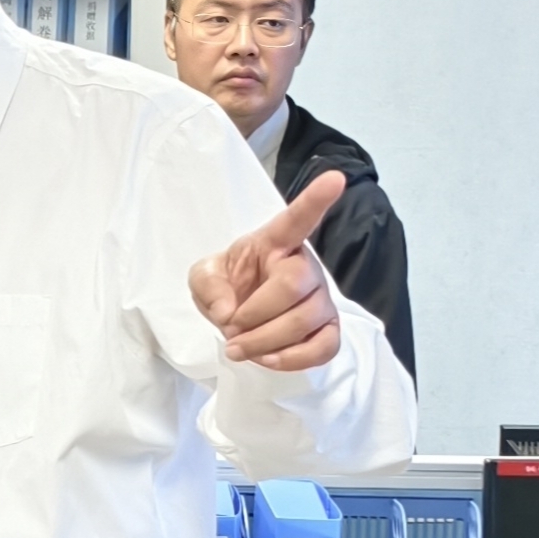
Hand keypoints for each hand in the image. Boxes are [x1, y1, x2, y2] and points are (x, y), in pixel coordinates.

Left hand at [191, 170, 346, 371]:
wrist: (238, 314)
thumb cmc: (228, 285)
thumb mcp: (203, 276)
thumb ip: (208, 285)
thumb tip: (230, 313)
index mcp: (275, 242)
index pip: (297, 218)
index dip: (315, 199)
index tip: (335, 178)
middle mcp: (304, 266)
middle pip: (294, 286)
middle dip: (255, 314)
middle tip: (230, 326)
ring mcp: (321, 298)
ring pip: (307, 320)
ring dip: (265, 342)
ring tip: (238, 347)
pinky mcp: (326, 329)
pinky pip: (325, 347)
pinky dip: (294, 359)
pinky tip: (269, 359)